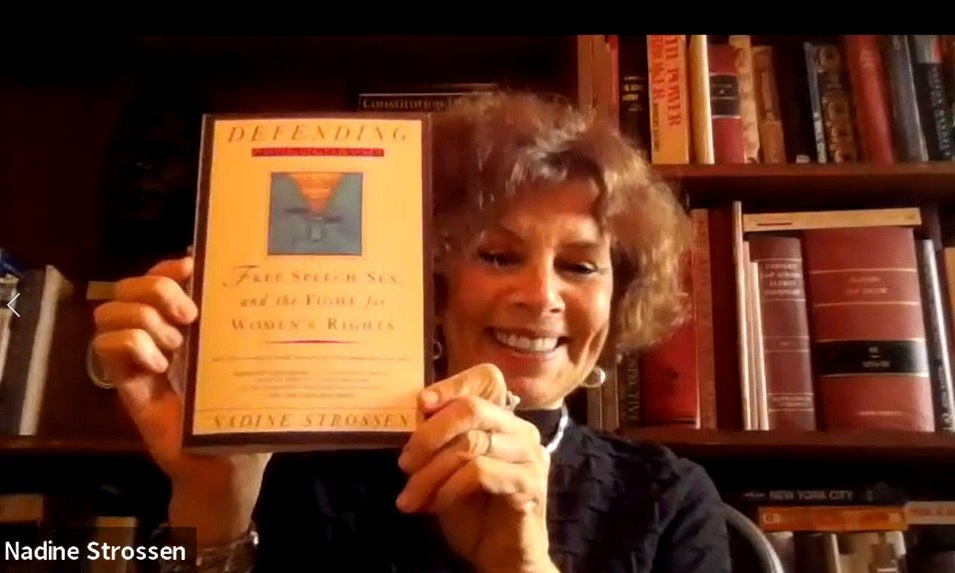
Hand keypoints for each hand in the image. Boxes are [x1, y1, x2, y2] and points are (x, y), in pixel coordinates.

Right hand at [92, 255, 269, 545]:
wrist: (225, 465)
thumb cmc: (244, 411)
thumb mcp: (255, 365)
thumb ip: (259, 333)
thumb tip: (277, 288)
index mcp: (192, 325)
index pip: (164, 276)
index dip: (169, 266)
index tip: (191, 270)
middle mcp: (161, 334)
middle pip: (131, 284)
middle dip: (156, 289)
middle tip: (189, 317)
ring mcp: (140, 357)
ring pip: (111, 309)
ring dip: (143, 320)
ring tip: (174, 348)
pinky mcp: (125, 383)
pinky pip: (105, 345)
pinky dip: (130, 346)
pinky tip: (157, 366)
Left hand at [395, 364, 555, 572]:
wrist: (500, 556)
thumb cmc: (473, 510)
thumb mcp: (447, 467)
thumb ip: (441, 437)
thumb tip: (417, 409)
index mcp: (505, 420)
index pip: (487, 379)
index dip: (451, 385)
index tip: (419, 404)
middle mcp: (523, 430)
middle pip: (473, 408)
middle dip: (430, 433)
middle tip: (405, 462)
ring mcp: (530, 456)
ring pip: (471, 443)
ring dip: (431, 471)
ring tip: (411, 496)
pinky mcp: (530, 484)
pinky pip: (480, 472)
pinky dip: (449, 487)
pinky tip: (436, 505)